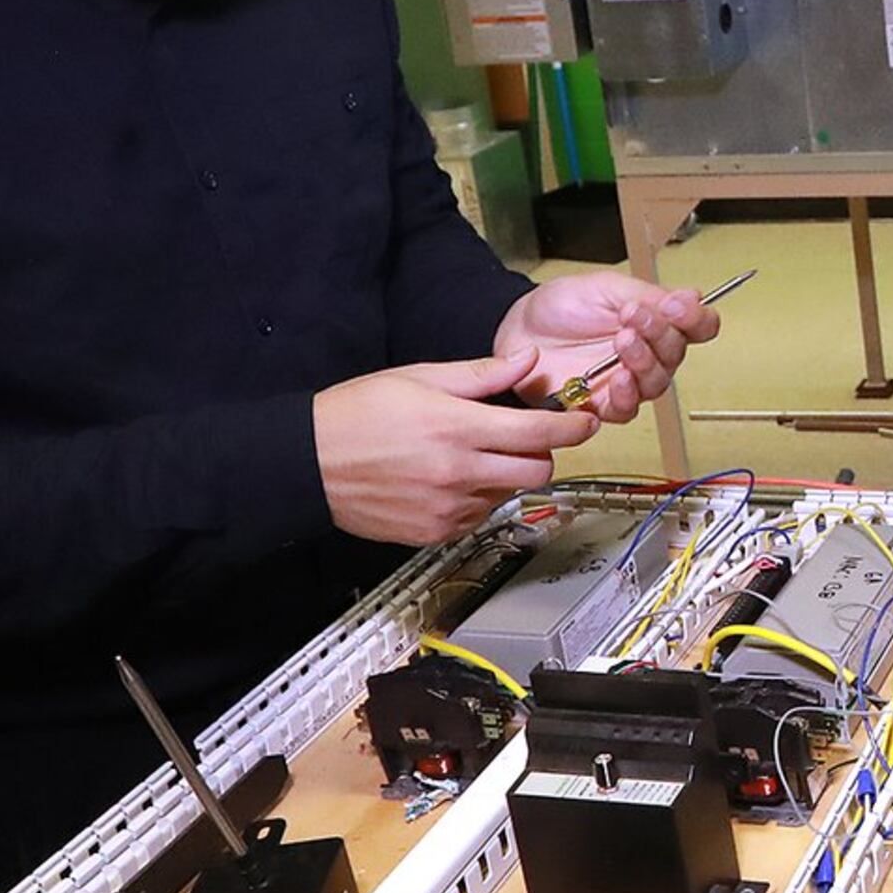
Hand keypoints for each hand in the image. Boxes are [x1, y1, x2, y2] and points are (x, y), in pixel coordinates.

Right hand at [313, 344, 599, 544]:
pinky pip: (478, 515)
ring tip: (471, 454)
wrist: (307, 463)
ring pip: (508, 493)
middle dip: (541, 452)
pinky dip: (478, 497)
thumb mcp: (420, 377)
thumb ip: (482, 374)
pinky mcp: (435, 532)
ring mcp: (447, 507)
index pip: (539, 433)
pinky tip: (450, 478)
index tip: (585, 422)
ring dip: (505, 474)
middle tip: (523, 436)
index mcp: (457, 428)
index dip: (572, 428)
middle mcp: (458, 472)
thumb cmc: (357, 414)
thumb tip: (528, 360)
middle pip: (536, 470)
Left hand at [493, 271, 722, 421]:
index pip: (697, 326)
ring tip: (622, 341)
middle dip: (660, 333)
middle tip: (634, 316)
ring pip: (656, 382)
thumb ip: (647, 296)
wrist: (519, 327)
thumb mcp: (605, 288)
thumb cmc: (561, 306)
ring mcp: (627, 381)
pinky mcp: (601, 405)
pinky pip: (627, 410)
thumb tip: (692, 297)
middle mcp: (648, 354)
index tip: (678, 306)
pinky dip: (627, 395)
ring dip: (644, 361)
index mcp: (656, 322)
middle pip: (677, 353)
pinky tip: (619, 377)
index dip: (696, 318)